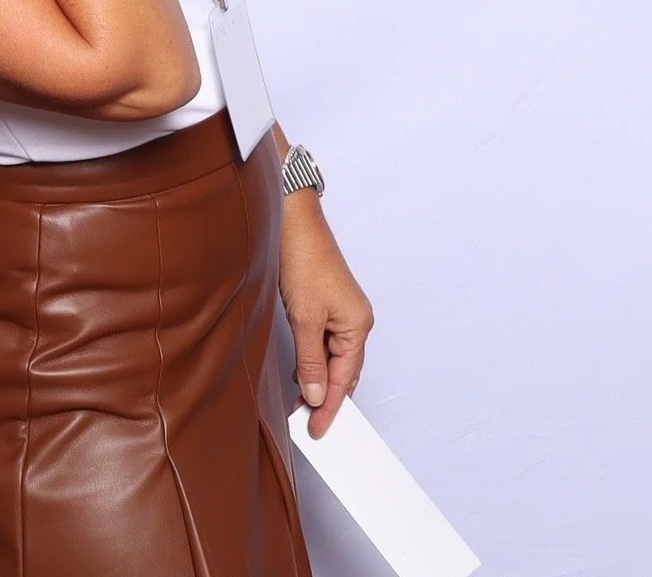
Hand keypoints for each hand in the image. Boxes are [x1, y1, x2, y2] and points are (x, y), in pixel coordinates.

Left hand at [280, 192, 374, 437]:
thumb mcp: (304, 317)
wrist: (293, 220)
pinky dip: (314, 360)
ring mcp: (342, 312)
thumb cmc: (303, 260)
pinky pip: (325, 343)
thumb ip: (311, 360)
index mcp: (358, 326)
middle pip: (345, 372)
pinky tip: (301, 371)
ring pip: (334, 358)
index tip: (318, 432)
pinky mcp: (327, 304)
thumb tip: (316, 396)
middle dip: (327, 399)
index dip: (330, 408)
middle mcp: (356, 321)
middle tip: (309, 424)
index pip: (345, 380)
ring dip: (319, 380)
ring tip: (301, 404)